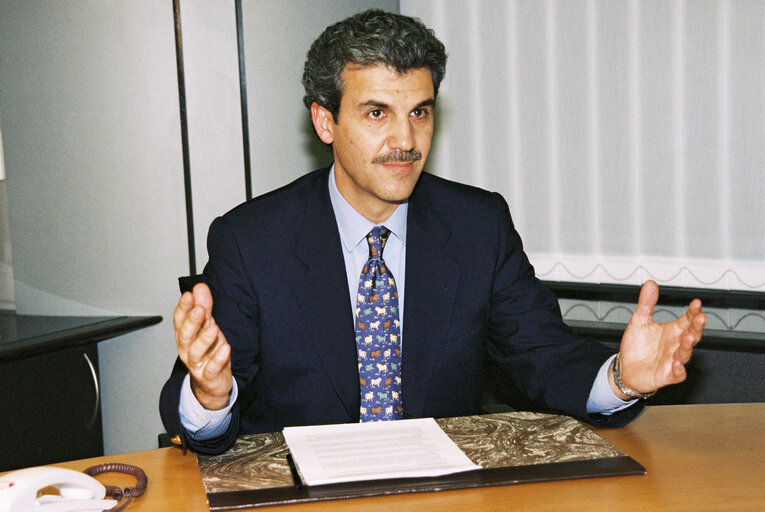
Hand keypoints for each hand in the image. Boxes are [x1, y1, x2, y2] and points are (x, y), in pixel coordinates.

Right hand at [173, 282, 232, 409]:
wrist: (212, 382)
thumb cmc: (209, 352)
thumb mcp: (208, 326)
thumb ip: (204, 307)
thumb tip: (200, 286)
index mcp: (185, 335)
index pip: (180, 320)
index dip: (183, 307)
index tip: (189, 295)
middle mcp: (187, 349)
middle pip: (185, 335)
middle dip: (191, 321)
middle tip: (199, 309)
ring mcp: (197, 364)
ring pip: (195, 352)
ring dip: (204, 339)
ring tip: (213, 327)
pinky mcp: (209, 376)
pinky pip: (211, 368)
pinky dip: (218, 359)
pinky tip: (226, 347)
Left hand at [612, 280, 705, 398]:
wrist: (626, 369)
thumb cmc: (637, 346)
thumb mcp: (639, 321)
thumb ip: (646, 304)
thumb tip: (650, 283)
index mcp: (673, 331)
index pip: (687, 319)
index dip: (693, 312)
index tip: (696, 303)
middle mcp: (676, 345)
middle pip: (692, 335)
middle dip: (697, 327)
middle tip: (701, 317)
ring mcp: (673, 360)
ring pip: (685, 353)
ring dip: (688, 345)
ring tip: (689, 337)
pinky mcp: (667, 375)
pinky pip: (677, 373)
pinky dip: (678, 369)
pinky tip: (676, 363)